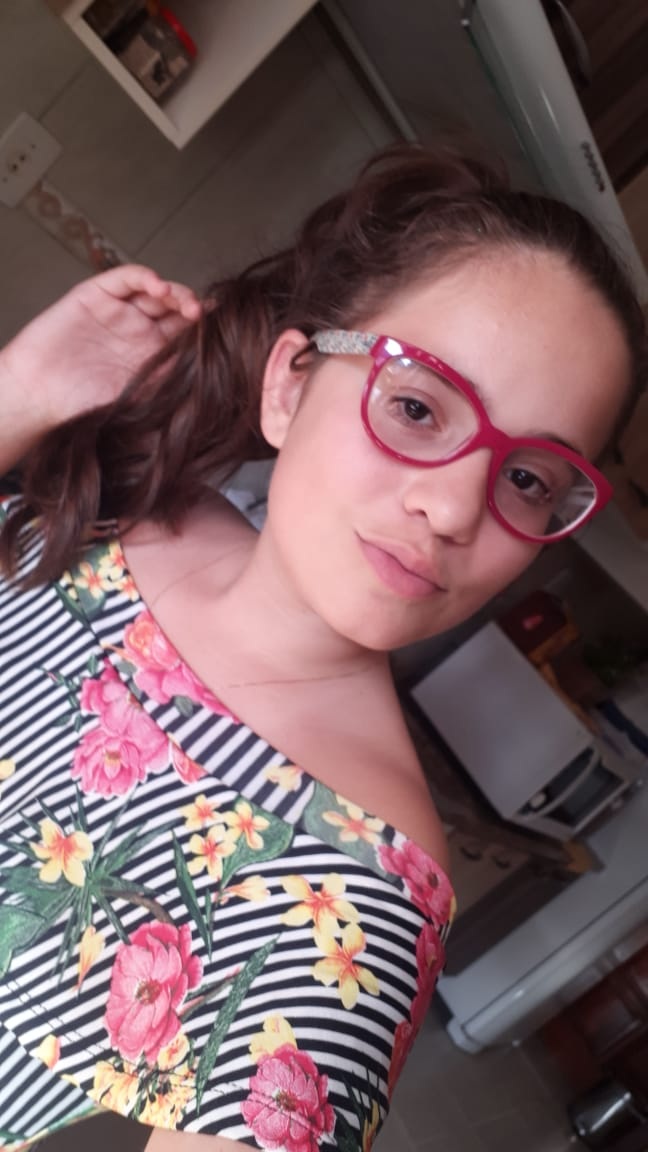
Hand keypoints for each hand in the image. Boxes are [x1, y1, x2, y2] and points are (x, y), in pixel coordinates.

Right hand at [0, 264, 200, 471]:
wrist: (40, 398)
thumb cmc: (85, 405)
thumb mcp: (140, 397)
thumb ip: (172, 382)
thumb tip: (213, 376)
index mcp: (152, 354)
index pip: (185, 334)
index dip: (205, 330)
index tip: (227, 330)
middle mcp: (139, 330)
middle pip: (175, 308)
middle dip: (193, 308)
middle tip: (204, 317)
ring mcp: (119, 311)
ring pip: (154, 291)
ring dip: (174, 292)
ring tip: (185, 304)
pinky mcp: (96, 296)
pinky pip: (124, 279)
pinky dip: (143, 277)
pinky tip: (158, 287)